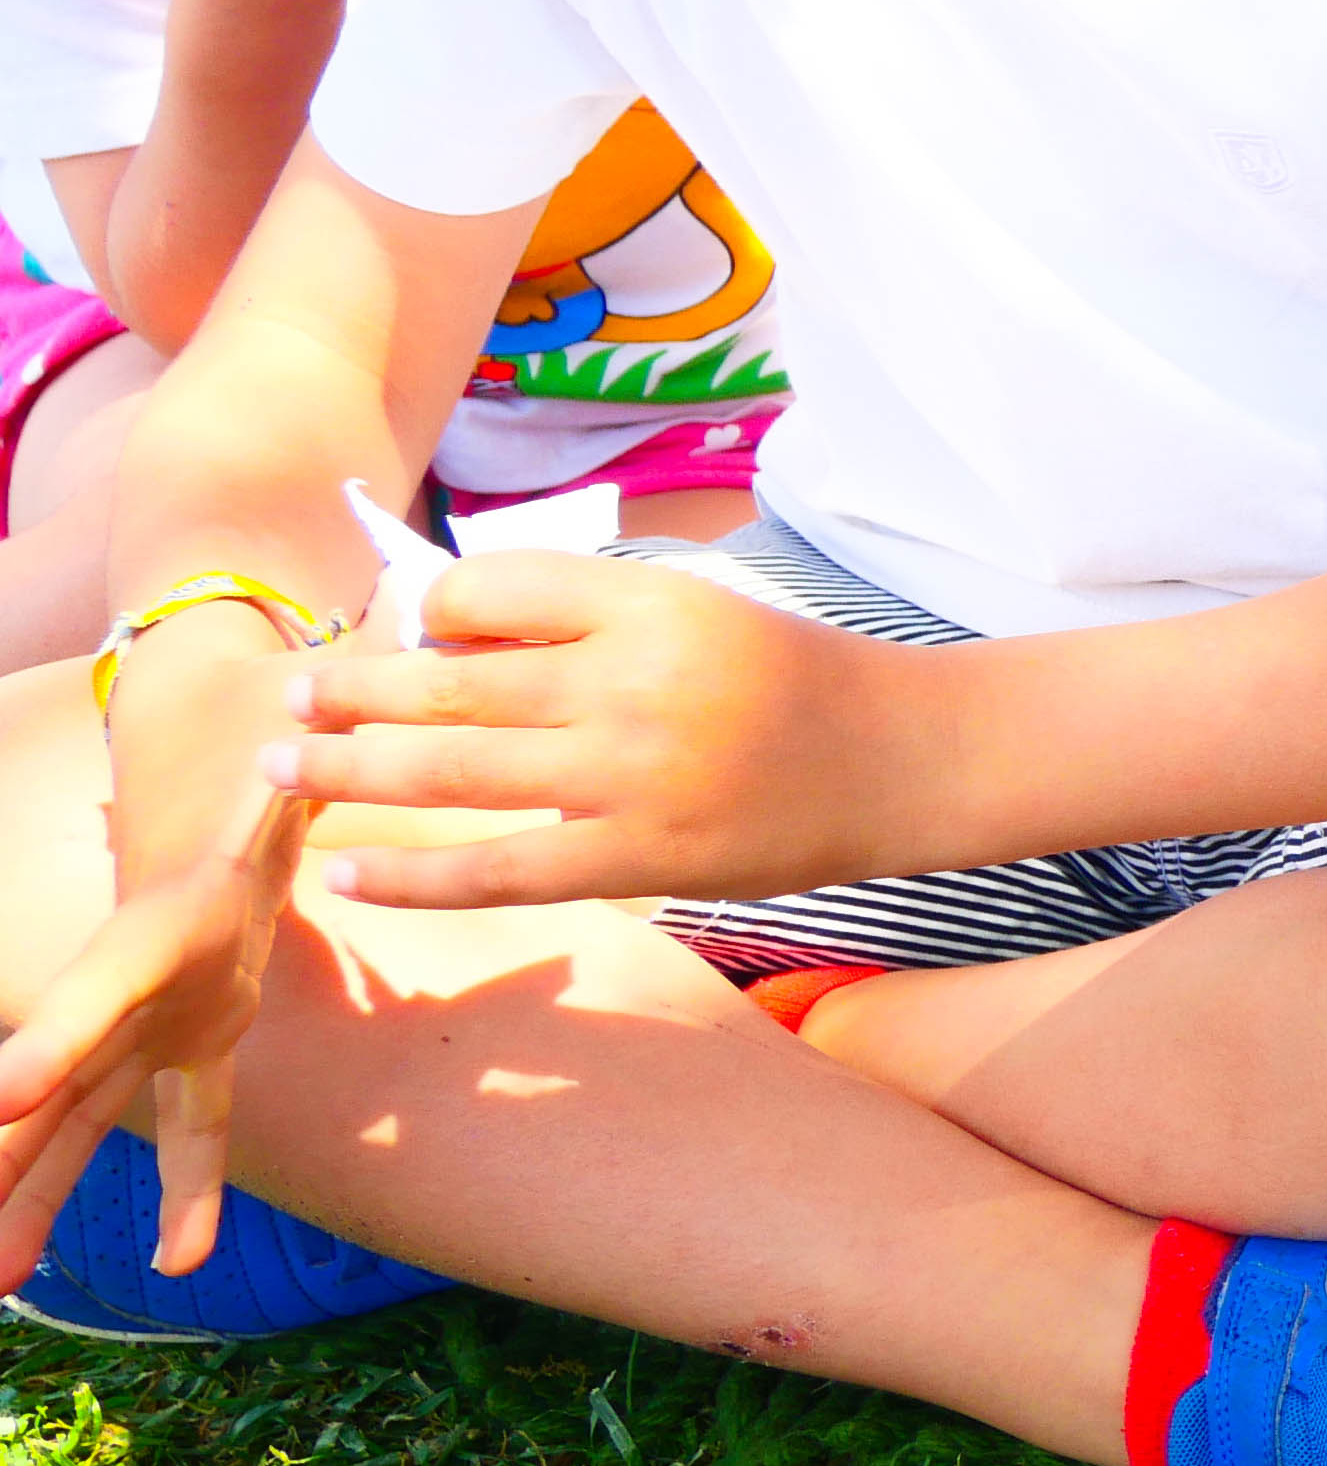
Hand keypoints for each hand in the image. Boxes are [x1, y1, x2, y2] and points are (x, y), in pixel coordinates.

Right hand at [0, 635, 323, 1286]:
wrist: (217, 755)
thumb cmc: (254, 754)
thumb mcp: (274, 760)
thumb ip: (293, 767)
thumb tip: (338, 724)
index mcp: (160, 919)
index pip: (97, 983)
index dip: (56, 1034)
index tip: (8, 1093)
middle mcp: (139, 978)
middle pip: (61, 1075)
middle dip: (13, 1152)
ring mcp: (157, 1014)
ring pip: (86, 1119)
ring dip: (41, 1193)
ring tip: (0, 1282)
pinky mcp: (201, 1037)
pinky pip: (189, 1126)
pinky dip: (188, 1188)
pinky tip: (181, 1265)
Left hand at [268, 549, 951, 907]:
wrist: (903, 758)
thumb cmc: (789, 680)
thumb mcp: (693, 614)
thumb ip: (581, 626)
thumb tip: (440, 650)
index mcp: (644, 605)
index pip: (485, 591)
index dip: (427, 611)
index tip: (405, 634)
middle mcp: (628, 684)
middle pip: (445, 685)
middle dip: (346, 691)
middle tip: (285, 696)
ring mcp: (630, 777)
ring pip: (451, 774)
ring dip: (348, 769)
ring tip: (284, 766)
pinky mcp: (639, 859)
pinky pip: (498, 871)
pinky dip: (412, 873)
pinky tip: (349, 870)